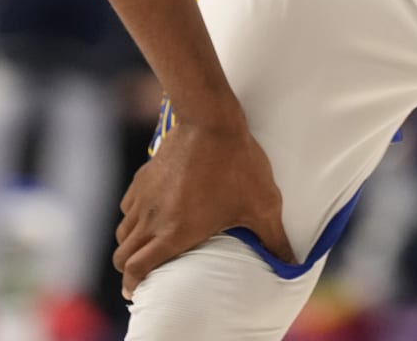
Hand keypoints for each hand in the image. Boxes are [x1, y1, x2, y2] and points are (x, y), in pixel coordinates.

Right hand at [114, 118, 293, 298]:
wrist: (210, 121)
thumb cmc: (237, 165)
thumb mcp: (262, 205)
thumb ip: (274, 239)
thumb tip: (293, 265)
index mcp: (174, 233)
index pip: (137, 270)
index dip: (134, 287)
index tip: (139, 295)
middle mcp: (152, 219)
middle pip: (123, 255)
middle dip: (129, 272)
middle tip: (143, 278)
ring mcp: (144, 197)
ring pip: (123, 232)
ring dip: (130, 245)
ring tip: (146, 250)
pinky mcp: (143, 178)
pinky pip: (128, 207)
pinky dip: (133, 218)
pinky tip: (149, 216)